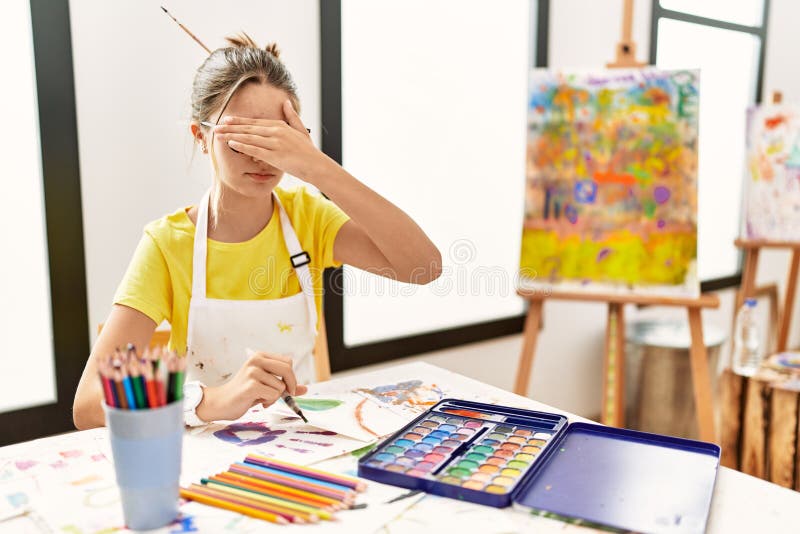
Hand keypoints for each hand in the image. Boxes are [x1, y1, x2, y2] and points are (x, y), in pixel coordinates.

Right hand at [195, 351, 308, 421]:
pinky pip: (273, 394)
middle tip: (286, 395)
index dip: (292, 376)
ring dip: (275, 396)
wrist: (222, 403)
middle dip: (291, 385)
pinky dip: (269, 401)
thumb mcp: (266, 385)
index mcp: (260, 356)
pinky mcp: (251, 385)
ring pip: (281, 386)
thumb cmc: (245, 393)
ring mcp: (252, 372)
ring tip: (262, 398)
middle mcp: (256, 360)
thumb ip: (285, 385)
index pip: (288, 362)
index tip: (288, 387)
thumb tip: (305, 389)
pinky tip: (258, 402)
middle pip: (287, 369)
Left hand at [213, 100, 335, 182]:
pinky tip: (232, 143)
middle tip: (215, 126)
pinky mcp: (275, 155)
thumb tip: (286, 102)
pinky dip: (242, 145)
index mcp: (280, 125)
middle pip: (248, 128)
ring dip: (232, 135)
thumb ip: (291, 116)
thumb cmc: (309, 151)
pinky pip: (255, 149)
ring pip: (249, 137)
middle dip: (230, 127)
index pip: (255, 122)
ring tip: (218, 135)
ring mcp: (275, 143)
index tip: (226, 119)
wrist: (317, 165)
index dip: (239, 121)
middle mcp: (276, 131)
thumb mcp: (301, 130)